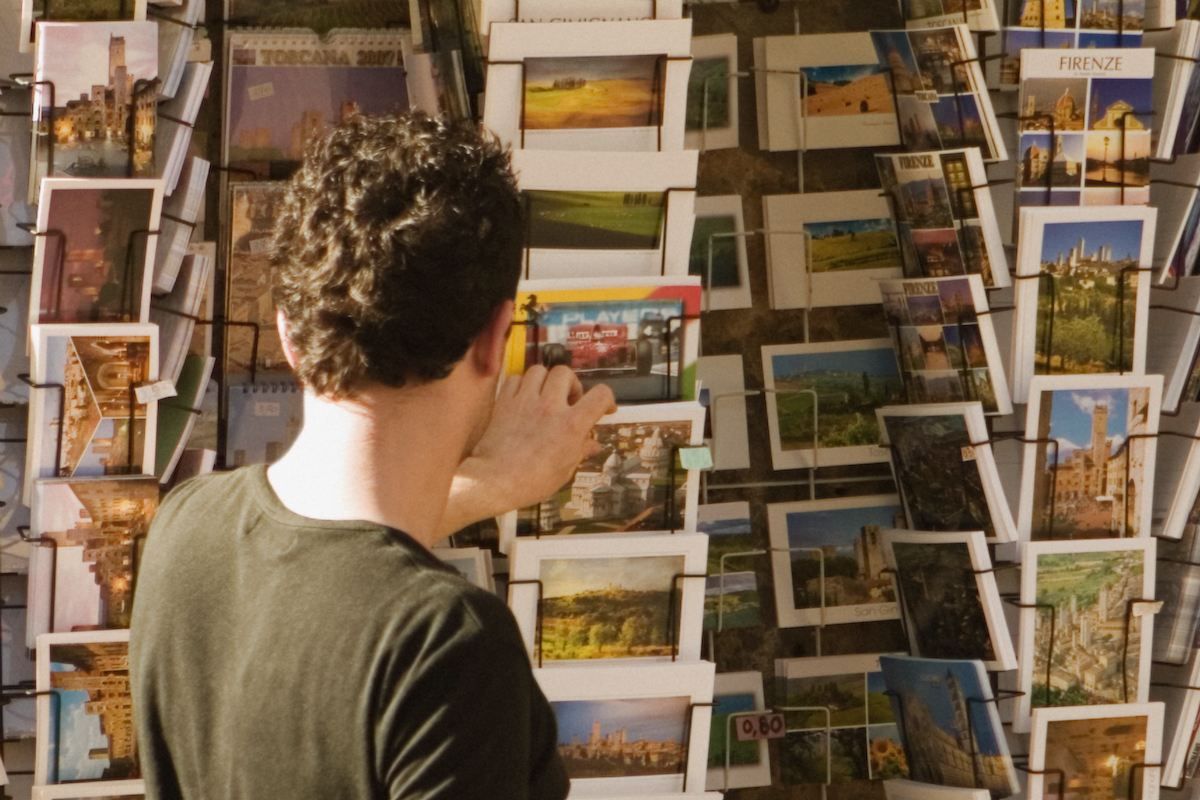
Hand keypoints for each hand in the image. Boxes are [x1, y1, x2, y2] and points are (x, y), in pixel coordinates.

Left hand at [437, 366, 616, 537]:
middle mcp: (550, 407)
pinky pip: (515, 378)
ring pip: (540, 370)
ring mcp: (526, 402)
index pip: (600, 395)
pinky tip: (524, 398)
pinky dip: (522, 384)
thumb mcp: (565, 470)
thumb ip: (580, 451)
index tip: (604, 406)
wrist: (495, 481)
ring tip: (545, 396)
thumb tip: (592, 446)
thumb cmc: (529, 481)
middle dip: (571, 385)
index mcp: (571, 425)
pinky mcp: (505, 403)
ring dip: (546, 381)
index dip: (607, 399)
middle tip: (569, 400)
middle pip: (566, 373)